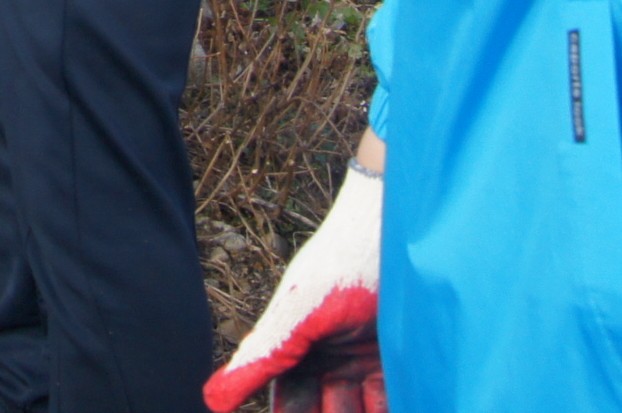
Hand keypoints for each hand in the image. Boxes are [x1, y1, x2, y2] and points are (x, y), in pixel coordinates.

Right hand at [204, 150, 384, 412]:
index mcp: (293, 348)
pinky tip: (409, 405)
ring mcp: (359, 357)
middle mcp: (324, 357)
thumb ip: (261, 358)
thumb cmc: (341, 262)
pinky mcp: (391, 354)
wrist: (395, 226)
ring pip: (359, 406)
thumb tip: (212, 401)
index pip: (289, 405)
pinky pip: (388, 393)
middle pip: (325, 408)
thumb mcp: (297, 314)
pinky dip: (392, 404)